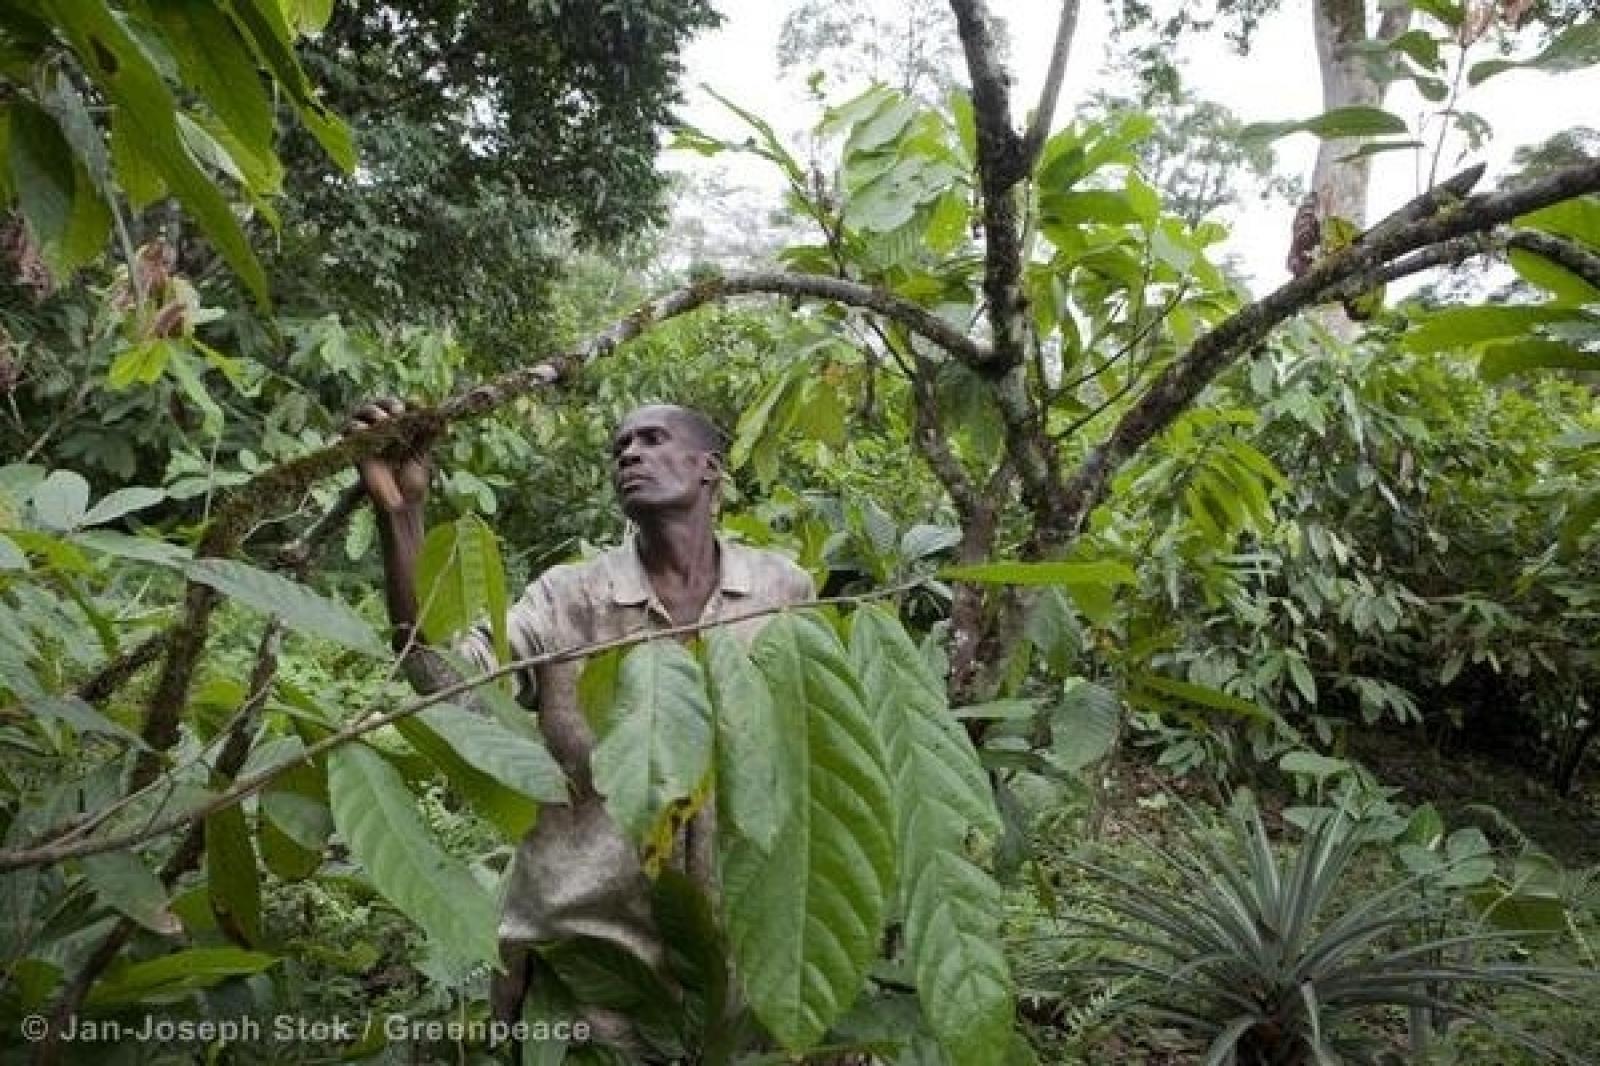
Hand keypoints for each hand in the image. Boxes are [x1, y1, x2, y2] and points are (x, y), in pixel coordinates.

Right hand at [344, 398, 429, 515]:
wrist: (401, 501)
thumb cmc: (414, 479)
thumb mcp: (423, 453)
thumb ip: (428, 435)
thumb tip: (443, 418)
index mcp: (401, 428)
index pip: (400, 405)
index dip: (406, 402)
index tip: (417, 404)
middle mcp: (383, 429)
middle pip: (379, 404)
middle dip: (388, 403)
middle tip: (399, 411)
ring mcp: (369, 437)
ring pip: (362, 412)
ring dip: (372, 411)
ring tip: (384, 421)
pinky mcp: (355, 448)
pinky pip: (349, 430)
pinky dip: (356, 426)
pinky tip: (365, 430)